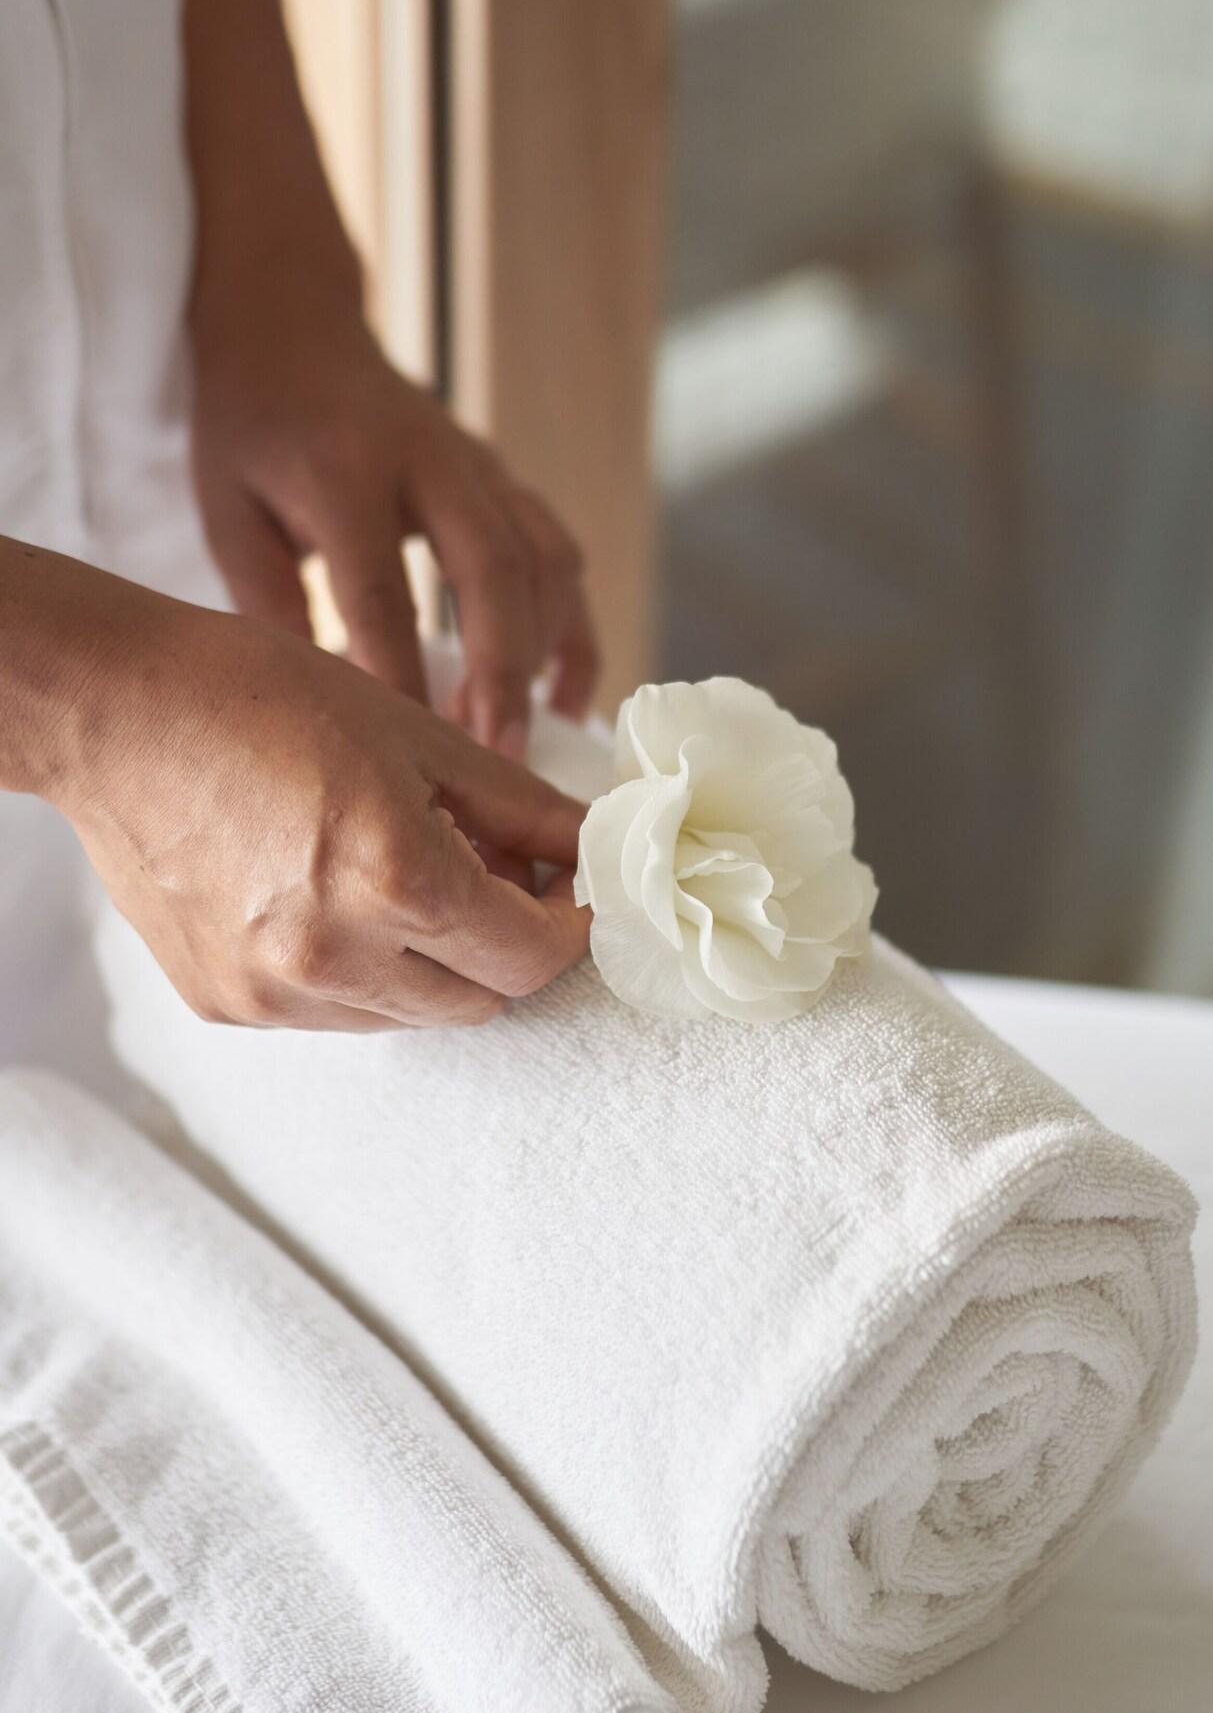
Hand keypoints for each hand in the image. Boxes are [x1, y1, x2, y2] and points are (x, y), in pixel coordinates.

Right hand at [53, 577, 590, 1029]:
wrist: (116, 713)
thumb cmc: (264, 697)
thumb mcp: (417, 736)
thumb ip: (521, 808)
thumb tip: (595, 845)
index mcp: (396, 882)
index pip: (532, 955)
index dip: (573, 924)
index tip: (577, 888)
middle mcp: (336, 959)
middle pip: (483, 1001)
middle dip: (510, 946)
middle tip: (506, 877)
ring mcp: (275, 995)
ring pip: (410, 1015)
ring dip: (436, 963)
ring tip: (406, 874)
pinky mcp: (227, 1007)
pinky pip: (335, 1012)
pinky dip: (364, 970)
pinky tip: (333, 895)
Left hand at [191, 283, 598, 751]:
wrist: (293, 324)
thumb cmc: (249, 430)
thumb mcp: (228, 513)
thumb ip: (271, 602)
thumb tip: (326, 704)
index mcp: (342, 469)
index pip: (381, 591)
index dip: (398, 676)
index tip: (404, 752)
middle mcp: (426, 459)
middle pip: (493, 571)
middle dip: (502, 673)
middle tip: (498, 758)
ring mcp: (477, 462)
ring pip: (543, 560)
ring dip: (542, 655)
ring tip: (519, 738)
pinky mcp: (503, 475)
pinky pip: (560, 551)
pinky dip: (571, 628)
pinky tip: (565, 697)